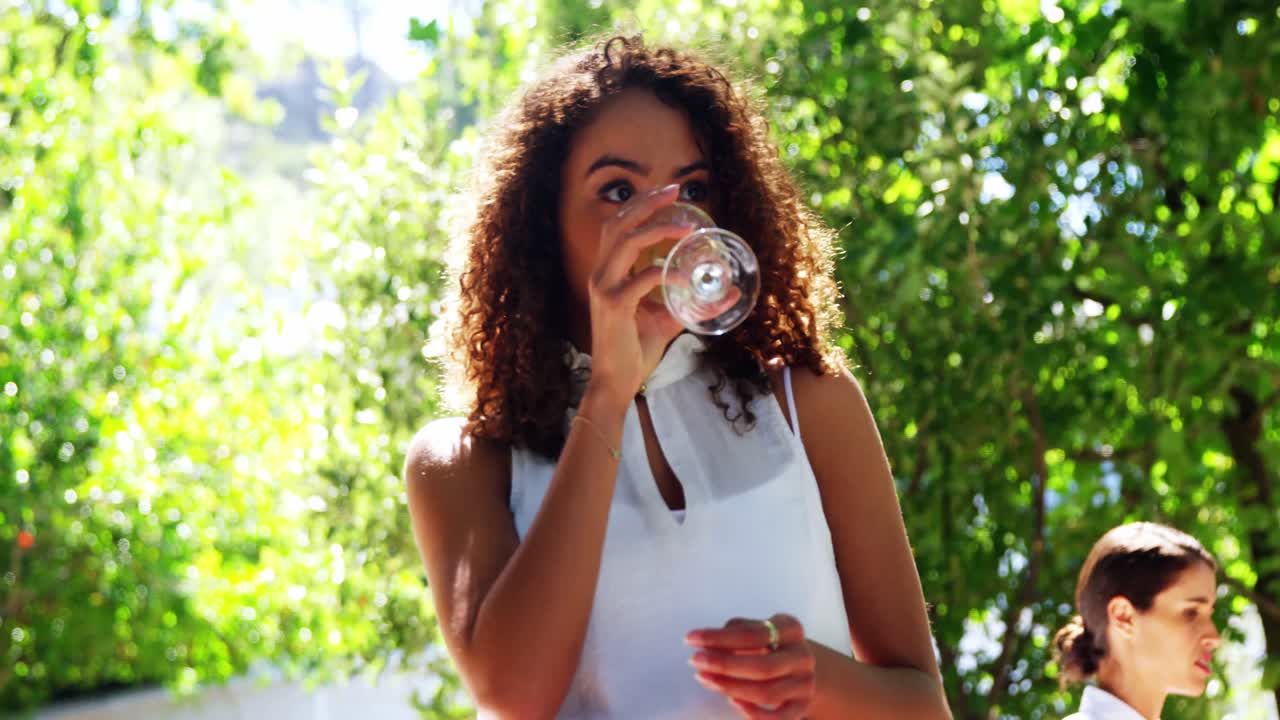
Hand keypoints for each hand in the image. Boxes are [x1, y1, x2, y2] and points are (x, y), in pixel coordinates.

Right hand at [584, 184, 688, 403]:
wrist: (616, 381)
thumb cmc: (635, 349)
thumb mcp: (666, 318)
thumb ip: (690, 303)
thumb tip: (728, 293)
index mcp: (607, 272)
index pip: (618, 226)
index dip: (640, 205)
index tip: (668, 193)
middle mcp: (601, 274)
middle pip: (618, 224)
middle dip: (646, 204)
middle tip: (675, 193)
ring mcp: (604, 288)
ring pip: (627, 242)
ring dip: (658, 228)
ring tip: (686, 226)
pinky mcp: (615, 305)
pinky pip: (643, 279)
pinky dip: (668, 272)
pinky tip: (689, 275)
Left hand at [686, 614, 816, 718]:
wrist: (798, 665)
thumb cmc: (767, 644)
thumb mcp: (754, 630)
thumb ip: (733, 634)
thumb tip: (706, 646)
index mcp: (790, 629)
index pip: (753, 634)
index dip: (719, 638)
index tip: (691, 638)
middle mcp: (802, 656)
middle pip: (763, 667)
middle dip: (724, 665)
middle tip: (695, 661)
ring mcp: (805, 683)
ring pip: (767, 693)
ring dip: (731, 688)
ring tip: (705, 679)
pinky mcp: (802, 706)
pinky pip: (779, 719)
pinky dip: (755, 714)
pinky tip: (732, 701)